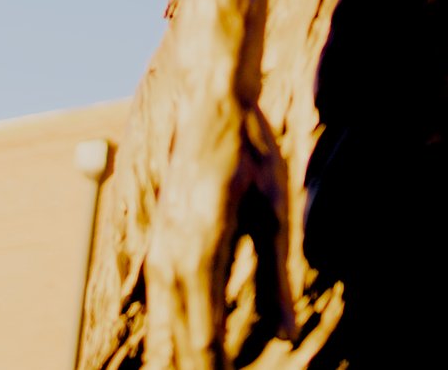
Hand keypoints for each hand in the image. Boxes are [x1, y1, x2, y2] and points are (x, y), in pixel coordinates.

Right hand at [145, 95, 293, 369]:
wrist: (210, 104)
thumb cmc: (251, 152)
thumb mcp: (275, 211)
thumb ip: (278, 279)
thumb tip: (290, 337)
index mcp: (203, 249)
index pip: (204, 335)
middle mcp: (171, 255)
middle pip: (179, 339)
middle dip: (197, 369)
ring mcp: (158, 250)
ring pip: (161, 326)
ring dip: (177, 357)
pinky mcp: (157, 244)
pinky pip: (156, 303)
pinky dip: (167, 333)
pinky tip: (174, 353)